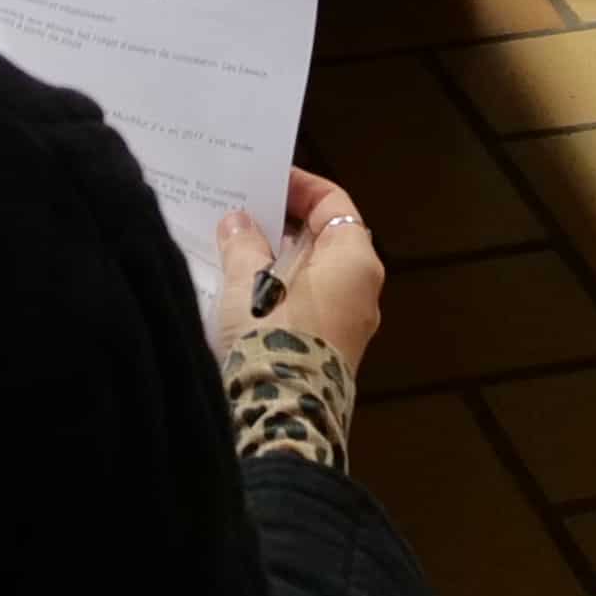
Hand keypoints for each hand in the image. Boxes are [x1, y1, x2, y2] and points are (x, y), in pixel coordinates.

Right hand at [215, 167, 385, 362]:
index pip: (333, 203)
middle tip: (242, 208)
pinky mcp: (330, 348)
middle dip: (282, 222)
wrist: (283, 416)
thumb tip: (239, 222)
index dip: (299, 186)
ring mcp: (349, 321)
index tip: (264, 179)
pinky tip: (242, 285)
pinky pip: (307, 301)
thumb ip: (243, 244)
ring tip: (234, 243)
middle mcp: (361, 288)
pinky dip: (280, 287)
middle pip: (323, 238)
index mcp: (354, 260)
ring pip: (313, 272)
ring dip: (277, 257)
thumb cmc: (274, 336)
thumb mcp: (248, 282)